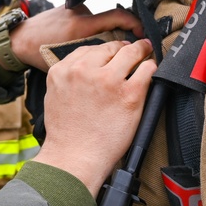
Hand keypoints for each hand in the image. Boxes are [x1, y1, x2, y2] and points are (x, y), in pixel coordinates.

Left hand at [9, 5, 141, 71]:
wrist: (18, 39)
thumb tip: (115, 65)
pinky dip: (89, 29)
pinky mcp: (68, 7)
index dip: (135, 24)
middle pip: (111, 20)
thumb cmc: (38, 54)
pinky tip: (79, 40)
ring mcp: (74, 7)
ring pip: (98, 21)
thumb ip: (93, 60)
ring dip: (101, 33)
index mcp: (81, 25)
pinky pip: (87, 18)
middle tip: (122, 49)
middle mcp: (79, 12)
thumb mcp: (69, 62)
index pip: (118, 16)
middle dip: (119, 34)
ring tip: (94, 49)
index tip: (142, 34)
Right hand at [31, 39, 155, 195]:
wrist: (75, 157)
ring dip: (140, 51)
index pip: (88, 49)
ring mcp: (108, 81)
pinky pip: (147, 70)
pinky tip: (151, 70)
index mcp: (63, 70)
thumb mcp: (54, 95)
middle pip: (110, 48)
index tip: (112, 53)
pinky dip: (151, 68)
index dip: (104, 50)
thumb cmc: (66, 133)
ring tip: (146, 51)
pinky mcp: (130, 94)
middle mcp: (84, 71)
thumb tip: (86, 68)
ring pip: (130, 53)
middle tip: (133, 49)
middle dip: (122, 48)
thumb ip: (68, 77)